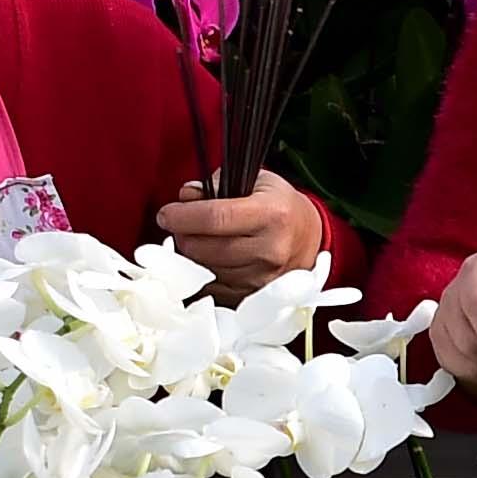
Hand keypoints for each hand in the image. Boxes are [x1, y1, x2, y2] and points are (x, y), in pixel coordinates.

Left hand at [159, 178, 325, 300]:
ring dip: (192, 255)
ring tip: (199, 240)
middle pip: (204, 247)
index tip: (167, 214)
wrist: (309, 239)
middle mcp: (269, 249)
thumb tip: (186, 196)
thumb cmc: (281, 207)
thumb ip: (218, 184)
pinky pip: (212, 288)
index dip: (182, 216)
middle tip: (182, 225)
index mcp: (271, 215)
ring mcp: (262, 277)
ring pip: (204, 269)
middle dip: (182, 235)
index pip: (214, 218)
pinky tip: (209, 259)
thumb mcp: (258, 182)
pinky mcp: (254, 295)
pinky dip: (203, 273)